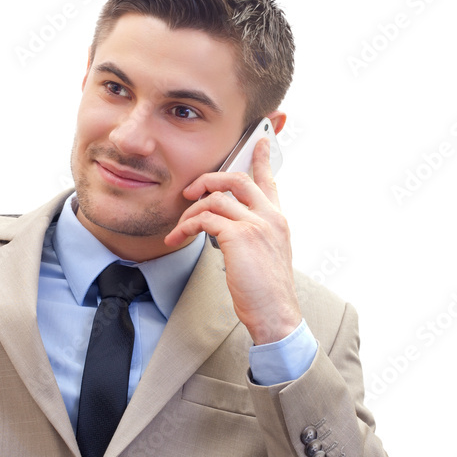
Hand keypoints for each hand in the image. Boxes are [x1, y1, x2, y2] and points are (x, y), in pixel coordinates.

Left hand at [163, 138, 301, 344]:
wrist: (276, 316)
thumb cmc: (266, 292)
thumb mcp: (265, 256)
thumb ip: (252, 235)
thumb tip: (225, 227)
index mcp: (278, 220)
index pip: (270, 181)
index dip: (263, 158)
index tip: (261, 140)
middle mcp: (271, 217)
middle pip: (237, 179)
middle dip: (208, 179)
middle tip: (190, 191)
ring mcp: (257, 224)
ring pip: (215, 197)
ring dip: (190, 211)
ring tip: (178, 229)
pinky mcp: (239, 236)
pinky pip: (205, 218)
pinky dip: (187, 225)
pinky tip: (178, 237)